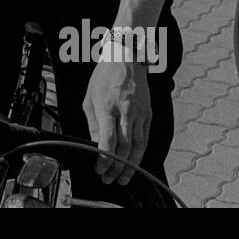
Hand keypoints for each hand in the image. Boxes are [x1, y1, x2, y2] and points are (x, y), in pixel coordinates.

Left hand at [82, 59, 150, 184]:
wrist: (126, 59)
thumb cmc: (104, 78)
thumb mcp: (90, 98)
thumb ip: (93, 124)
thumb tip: (95, 145)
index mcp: (109, 106)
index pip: (109, 139)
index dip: (105, 158)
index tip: (100, 169)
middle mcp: (127, 111)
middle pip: (125, 147)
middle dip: (117, 167)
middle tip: (109, 179)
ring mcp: (140, 113)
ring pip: (138, 146)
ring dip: (130, 165)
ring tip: (123, 178)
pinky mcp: (148, 114)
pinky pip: (145, 138)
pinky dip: (140, 153)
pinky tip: (134, 163)